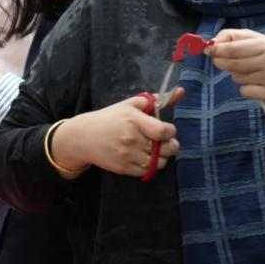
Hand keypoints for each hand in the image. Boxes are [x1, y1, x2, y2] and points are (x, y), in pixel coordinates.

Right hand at [52, 89, 184, 177]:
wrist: (83, 137)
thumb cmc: (109, 118)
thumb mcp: (130, 104)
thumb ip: (155, 100)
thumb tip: (181, 91)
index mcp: (134, 120)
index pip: (165, 131)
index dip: (170, 131)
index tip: (165, 130)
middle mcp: (132, 138)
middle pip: (167, 149)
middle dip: (170, 145)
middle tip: (163, 142)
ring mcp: (128, 155)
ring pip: (160, 162)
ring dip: (160, 156)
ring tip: (152, 149)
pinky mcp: (123, 168)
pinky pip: (147, 171)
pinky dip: (149, 165)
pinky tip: (142, 157)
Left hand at [207, 29, 264, 101]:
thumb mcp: (261, 41)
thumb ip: (237, 37)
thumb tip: (214, 41)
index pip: (234, 48)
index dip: (217, 49)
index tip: (207, 49)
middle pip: (232, 63)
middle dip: (220, 61)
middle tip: (217, 60)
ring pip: (237, 77)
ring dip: (237, 75)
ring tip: (251, 72)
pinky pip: (244, 91)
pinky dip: (246, 88)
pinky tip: (257, 84)